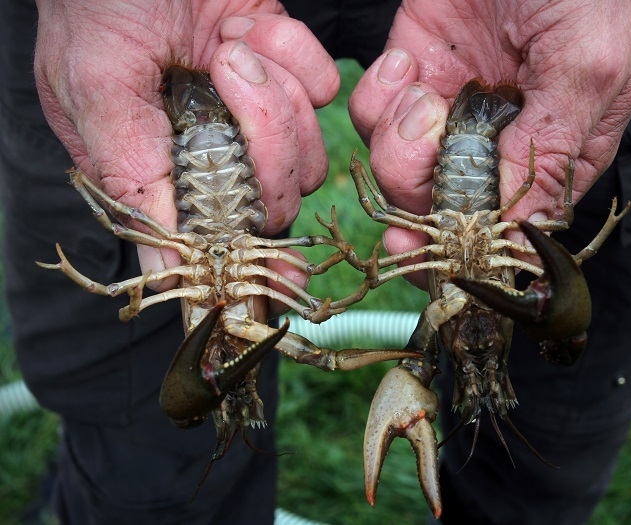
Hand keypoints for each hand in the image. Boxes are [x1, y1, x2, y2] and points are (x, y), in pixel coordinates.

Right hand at [34, 0, 338, 290]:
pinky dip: (292, 52)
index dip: (259, 260)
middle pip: (279, 196)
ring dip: (273, 90)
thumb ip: (132, 180)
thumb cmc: (96, 7)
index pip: (223, 237)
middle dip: (267, 142)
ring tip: (225, 46)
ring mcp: (257, 111)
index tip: (286, 274)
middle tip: (224, 74)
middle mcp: (216, 151)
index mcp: (164, 170)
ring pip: (310, 146)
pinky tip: (247, 25)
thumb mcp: (96, 90)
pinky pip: (324, 86)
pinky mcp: (287, 70)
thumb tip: (165, 273)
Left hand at [349, 0, 630, 284]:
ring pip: (405, 173)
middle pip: (450, 211)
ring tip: (421, 96)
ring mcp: (453, 112)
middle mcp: (502, 144)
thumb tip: (520, 231)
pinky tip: (404, 64)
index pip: (517, 227)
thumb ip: (553, 147)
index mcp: (559, 153)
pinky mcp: (412, 76)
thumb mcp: (588, 64)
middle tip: (415, 191)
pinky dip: (378, 101)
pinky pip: (375, 119)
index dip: (477, 248)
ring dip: (400, 147)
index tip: (446, 253)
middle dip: (422, 210)